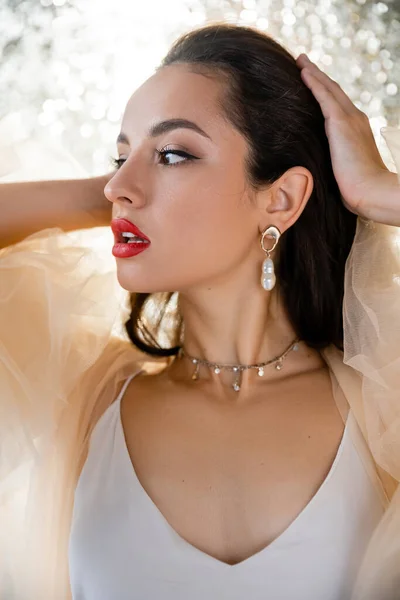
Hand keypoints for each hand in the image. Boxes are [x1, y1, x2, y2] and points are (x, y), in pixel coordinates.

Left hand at [296, 54, 399, 225]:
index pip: (337, 106)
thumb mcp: (342, 170)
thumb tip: (315, 165)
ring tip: (300, 61)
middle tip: (303, 63)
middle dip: (318, 76)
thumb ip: (333, 161)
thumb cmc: (356, 189)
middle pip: (333, 92)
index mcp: (355, 130)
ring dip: (313, 73)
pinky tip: (303, 72)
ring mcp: (349, 119)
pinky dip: (314, 83)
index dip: (324, 92)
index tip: (312, 82)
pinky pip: (324, 97)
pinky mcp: (340, 123)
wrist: (370, 191)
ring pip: (328, 89)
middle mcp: (354, 119)